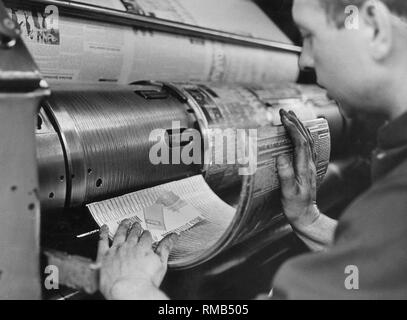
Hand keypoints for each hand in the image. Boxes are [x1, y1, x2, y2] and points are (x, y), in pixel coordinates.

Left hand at [97, 219, 177, 299]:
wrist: (129, 292)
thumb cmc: (144, 282)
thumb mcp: (161, 264)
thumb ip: (166, 248)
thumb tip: (173, 237)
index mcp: (143, 247)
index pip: (146, 236)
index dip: (147, 234)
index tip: (146, 234)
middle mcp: (129, 245)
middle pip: (133, 233)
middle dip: (136, 227)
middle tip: (136, 224)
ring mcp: (116, 250)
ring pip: (120, 233)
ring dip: (123, 226)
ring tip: (125, 222)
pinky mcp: (104, 256)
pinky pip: (103, 240)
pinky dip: (103, 232)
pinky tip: (104, 227)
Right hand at [277, 109, 320, 229]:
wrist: (307, 217)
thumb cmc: (295, 207)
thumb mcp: (288, 193)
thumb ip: (286, 175)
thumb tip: (281, 156)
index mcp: (304, 168)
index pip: (300, 142)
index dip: (292, 128)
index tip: (283, 117)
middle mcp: (309, 164)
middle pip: (305, 137)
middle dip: (295, 122)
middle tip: (284, 111)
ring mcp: (310, 165)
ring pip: (308, 140)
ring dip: (299, 126)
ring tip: (290, 116)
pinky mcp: (307, 168)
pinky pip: (307, 147)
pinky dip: (301, 135)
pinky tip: (297, 133)